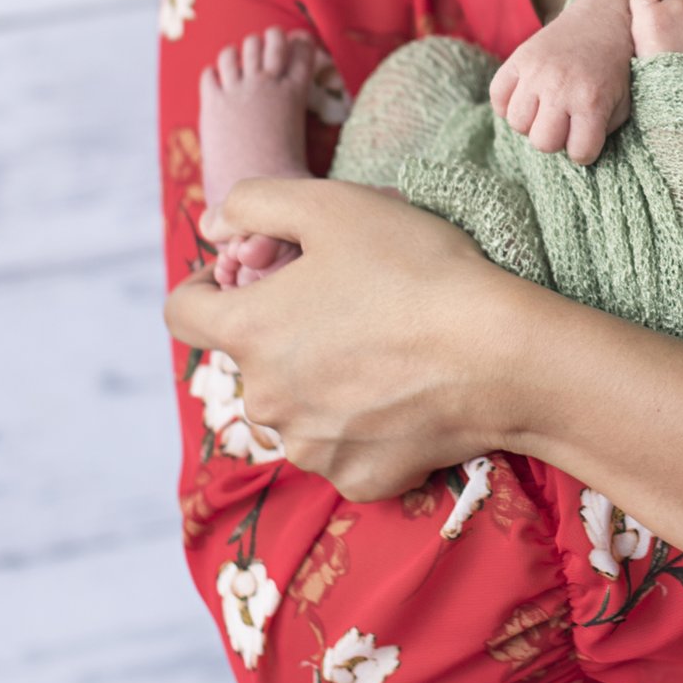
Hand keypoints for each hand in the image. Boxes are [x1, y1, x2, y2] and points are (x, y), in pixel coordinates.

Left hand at [162, 177, 527, 501]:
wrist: (501, 355)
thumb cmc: (416, 271)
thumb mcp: (332, 205)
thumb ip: (254, 202)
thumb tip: (213, 224)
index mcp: (249, 333)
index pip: (181, 312)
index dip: (203, 284)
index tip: (240, 274)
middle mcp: (265, 401)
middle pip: (251, 360)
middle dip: (281, 331)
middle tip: (344, 301)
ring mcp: (311, 447)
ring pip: (296, 409)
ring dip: (320, 383)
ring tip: (381, 350)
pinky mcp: (358, 480)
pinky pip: (343, 448)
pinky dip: (363, 425)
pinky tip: (404, 396)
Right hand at [489, 0, 636, 163]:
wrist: (603, 20)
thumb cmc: (615, 68)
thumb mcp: (623, 102)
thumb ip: (602, 130)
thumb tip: (575, 151)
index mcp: (592, 100)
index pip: (579, 153)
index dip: (584, 151)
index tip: (587, 137)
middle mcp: (560, 87)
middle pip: (542, 143)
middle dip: (555, 139)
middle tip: (566, 123)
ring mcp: (535, 72)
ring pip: (516, 123)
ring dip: (532, 123)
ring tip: (546, 110)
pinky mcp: (518, 58)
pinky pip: (497, 96)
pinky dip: (508, 104)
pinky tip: (527, 99)